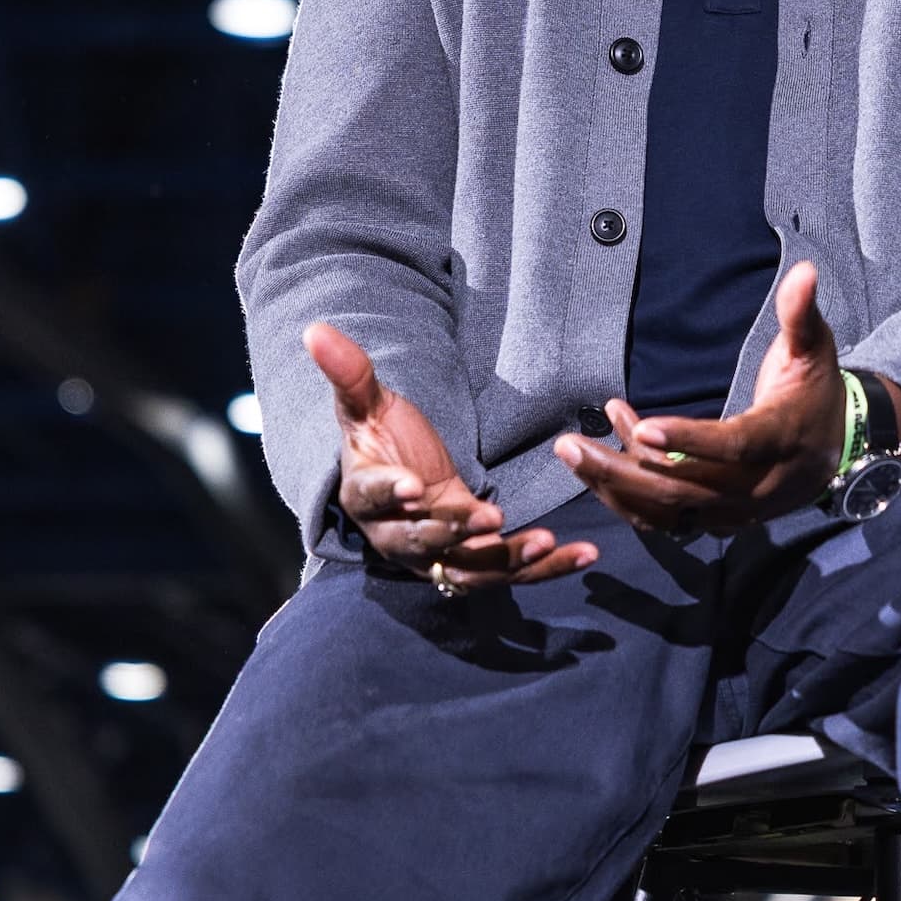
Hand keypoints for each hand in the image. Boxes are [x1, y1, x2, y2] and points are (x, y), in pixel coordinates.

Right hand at [303, 323, 598, 586]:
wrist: (408, 475)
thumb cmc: (385, 437)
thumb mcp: (369, 404)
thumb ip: (349, 373)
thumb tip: (315, 328)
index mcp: (364, 495)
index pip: (373, 497)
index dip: (392, 492)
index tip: (414, 486)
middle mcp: (396, 536)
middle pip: (421, 542)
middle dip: (454, 531)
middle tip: (488, 517)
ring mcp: (437, 556)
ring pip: (470, 567)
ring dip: (509, 558)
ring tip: (546, 543)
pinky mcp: (474, 563)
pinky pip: (508, 572)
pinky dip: (546, 567)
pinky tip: (585, 554)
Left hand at [551, 261, 845, 533]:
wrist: (836, 448)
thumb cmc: (815, 389)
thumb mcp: (813, 348)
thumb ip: (800, 314)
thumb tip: (803, 271)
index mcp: (781, 439)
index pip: (734, 446)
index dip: (690, 439)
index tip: (641, 428)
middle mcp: (758, 486)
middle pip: (685, 488)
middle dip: (622, 470)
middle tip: (569, 445)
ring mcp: (735, 510)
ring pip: (667, 511)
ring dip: (614, 486)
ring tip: (571, 452)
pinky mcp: (717, 520)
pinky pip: (666, 519)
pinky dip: (628, 497)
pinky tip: (597, 463)